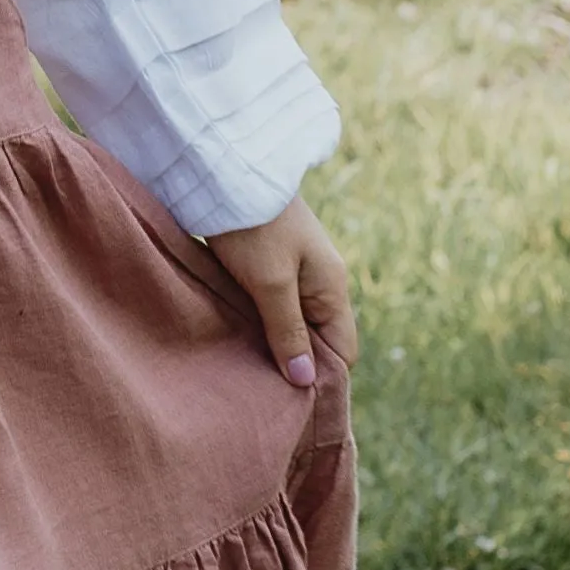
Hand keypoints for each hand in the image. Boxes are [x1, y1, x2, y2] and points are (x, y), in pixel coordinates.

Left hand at [204, 198, 356, 392]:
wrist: (226, 170)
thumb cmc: (253, 225)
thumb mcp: (271, 283)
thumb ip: (288, 330)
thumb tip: (305, 380)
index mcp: (332, 287)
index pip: (343, 349)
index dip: (322, 375)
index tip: (292, 399)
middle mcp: (320, 281)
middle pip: (319, 339)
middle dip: (297, 363)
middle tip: (264, 391)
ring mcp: (295, 271)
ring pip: (293, 323)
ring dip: (274, 343)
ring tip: (247, 369)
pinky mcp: (269, 264)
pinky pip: (273, 306)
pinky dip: (260, 323)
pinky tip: (238, 337)